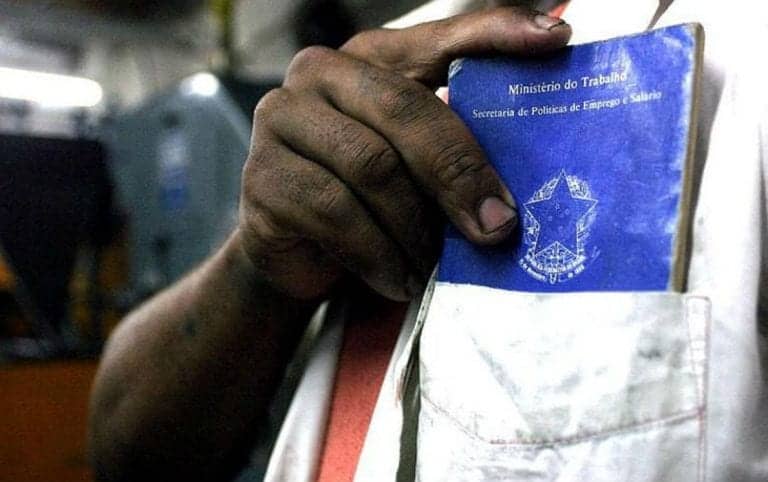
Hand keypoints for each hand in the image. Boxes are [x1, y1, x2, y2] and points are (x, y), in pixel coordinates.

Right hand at [237, 6, 570, 300]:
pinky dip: (378, 254)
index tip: (556, 41)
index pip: (440, 36)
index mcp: (370, 58)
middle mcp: (320, 74)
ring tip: (436, 266)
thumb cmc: (368, 202)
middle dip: (458, 172)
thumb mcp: (416, 168)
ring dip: (416, 228)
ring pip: (372, 167)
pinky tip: (398, 279)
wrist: (296, 253)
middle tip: (498, 227)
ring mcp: (282, 119)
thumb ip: (455, 148)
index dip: (497, 34)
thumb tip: (527, 172)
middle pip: (404, 109)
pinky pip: (334, 212)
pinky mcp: (262, 176)